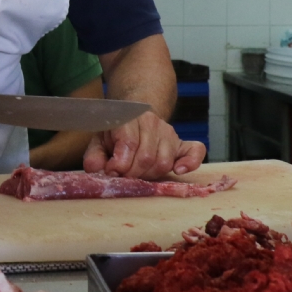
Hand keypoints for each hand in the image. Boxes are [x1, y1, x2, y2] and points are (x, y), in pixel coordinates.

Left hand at [81, 112, 206, 178]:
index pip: (129, 143)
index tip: (112, 172)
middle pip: (146, 157)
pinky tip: (179, 170)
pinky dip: (190, 162)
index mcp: (129, 118)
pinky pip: (195, 151)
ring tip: (139, 174)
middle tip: (124, 176)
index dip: (120, 164)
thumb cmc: (116, 132)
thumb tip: (99, 171)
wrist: (135, 115)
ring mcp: (169, 134)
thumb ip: (95, 157)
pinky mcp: (182, 144)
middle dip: (133, 173)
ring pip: (164, 162)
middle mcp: (152, 123)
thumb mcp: (99, 141)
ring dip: (150, 175)